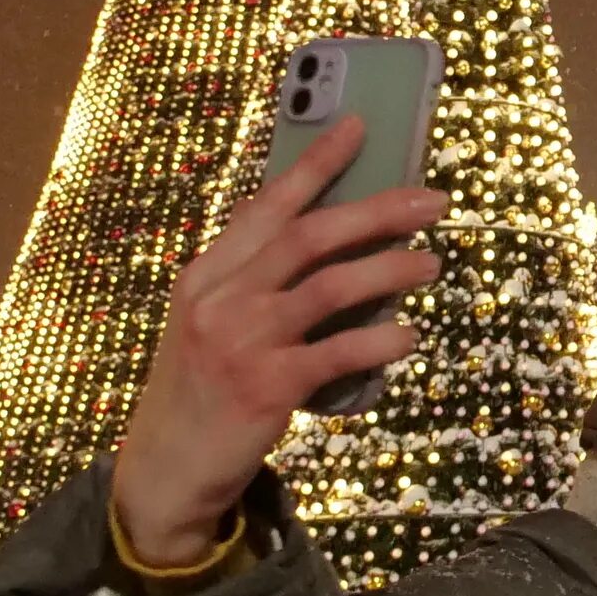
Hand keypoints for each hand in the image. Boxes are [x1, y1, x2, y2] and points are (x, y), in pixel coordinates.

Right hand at [111, 117, 445, 567]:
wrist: (165, 469)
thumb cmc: (202, 390)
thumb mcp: (214, 324)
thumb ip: (259, 283)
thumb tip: (344, 244)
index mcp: (207, 274)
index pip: (267, 205)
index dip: (315, 164)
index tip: (358, 126)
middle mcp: (220, 298)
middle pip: (309, 237)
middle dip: (375, 212)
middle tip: (432, 203)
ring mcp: (241, 342)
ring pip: (329, 288)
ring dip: (389, 271)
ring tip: (431, 266)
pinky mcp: (264, 387)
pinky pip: (337, 352)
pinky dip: (379, 341)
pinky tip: (408, 336)